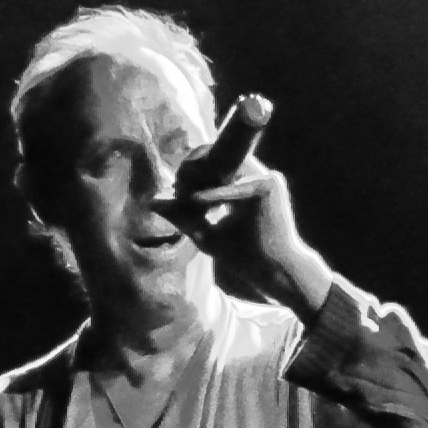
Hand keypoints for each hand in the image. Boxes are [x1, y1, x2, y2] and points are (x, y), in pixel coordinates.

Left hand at [176, 150, 333, 316]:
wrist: (275, 272)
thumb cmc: (245, 256)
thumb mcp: (206, 234)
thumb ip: (182, 216)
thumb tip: (152, 202)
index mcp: (243, 184)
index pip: (213, 162)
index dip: (190, 170)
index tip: (177, 192)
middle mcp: (256, 176)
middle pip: (217, 155)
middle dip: (192, 169)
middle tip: (177, 188)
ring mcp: (265, 179)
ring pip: (226, 163)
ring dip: (201, 176)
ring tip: (183, 193)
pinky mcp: (269, 187)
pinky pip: (235, 186)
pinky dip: (215, 194)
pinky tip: (195, 199)